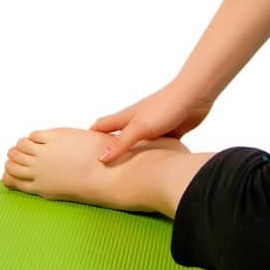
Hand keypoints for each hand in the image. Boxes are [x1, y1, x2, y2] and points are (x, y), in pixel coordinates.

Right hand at [90, 80, 214, 164]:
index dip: (88, 137)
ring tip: (121, 173)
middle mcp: (136, 122)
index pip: (100, 127)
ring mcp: (152, 128)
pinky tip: (151, 168)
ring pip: (137, 144)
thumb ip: (121, 144)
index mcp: (125, 118)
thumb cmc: (165, 106)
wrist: (194, 96)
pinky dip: (152, 156)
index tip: (75, 151)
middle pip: (116, 136)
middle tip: (97, 167)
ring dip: (130, 155)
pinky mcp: (168, 133)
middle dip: (107, 149)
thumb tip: (100, 159)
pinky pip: (156, 148)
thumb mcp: (140, 128)